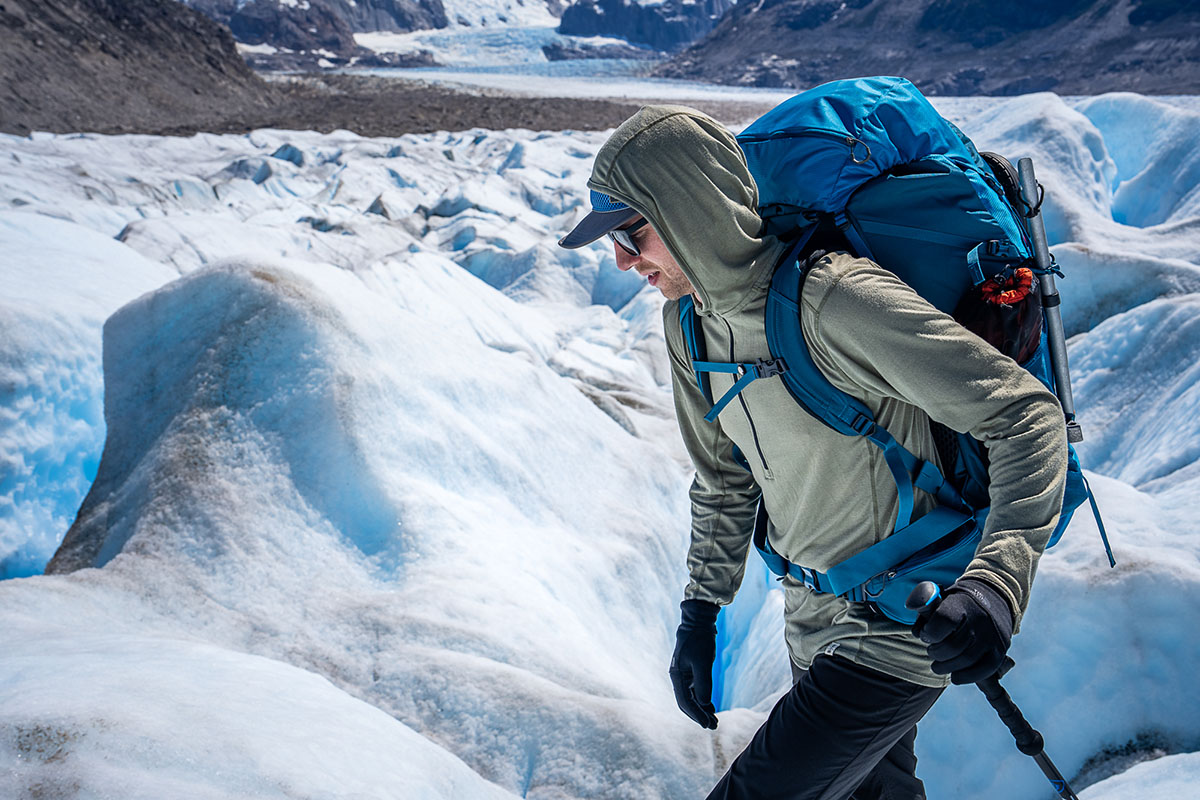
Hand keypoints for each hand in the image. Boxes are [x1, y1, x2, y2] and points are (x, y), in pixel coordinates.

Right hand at [669, 599, 719, 728]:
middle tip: (713, 726)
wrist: (699, 622)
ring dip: (702, 709)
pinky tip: (711, 707)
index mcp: (677, 675)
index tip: (708, 724)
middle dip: (699, 715)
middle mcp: (678, 677)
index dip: (696, 715)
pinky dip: (703, 700)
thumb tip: (704, 704)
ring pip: (691, 698)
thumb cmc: (700, 640)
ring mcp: (684, 674)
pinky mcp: (691, 671)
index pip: (685, 701)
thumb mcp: (703, 662)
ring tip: (714, 720)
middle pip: (686, 703)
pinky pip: (695, 691)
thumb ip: (703, 683)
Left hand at [913, 578, 1013, 684]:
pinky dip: (967, 677)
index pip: (944, 620)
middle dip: (936, 653)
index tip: (924, 635)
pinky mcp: (999, 650)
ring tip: (938, 665)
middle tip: (931, 652)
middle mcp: (979, 620)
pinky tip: (955, 676)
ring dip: (947, 667)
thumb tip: (916, 626)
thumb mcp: (940, 596)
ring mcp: (992, 636)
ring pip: (967, 660)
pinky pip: (985, 670)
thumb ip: (925, 607)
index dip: (929, 632)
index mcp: (961, 604)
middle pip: (953, 645)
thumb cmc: (957, 603)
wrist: (993, 598)